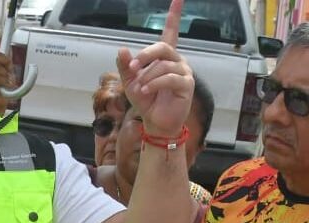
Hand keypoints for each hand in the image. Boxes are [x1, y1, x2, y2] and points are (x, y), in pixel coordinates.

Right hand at [0, 48, 12, 115]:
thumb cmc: (3, 89)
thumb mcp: (8, 73)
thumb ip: (8, 63)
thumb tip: (9, 50)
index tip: (3, 34)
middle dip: (5, 63)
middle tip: (8, 71)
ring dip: (5, 76)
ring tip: (4, 82)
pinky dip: (2, 82)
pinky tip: (2, 86)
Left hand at [115, 0, 193, 137]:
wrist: (155, 122)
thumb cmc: (146, 100)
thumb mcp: (130, 81)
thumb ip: (126, 66)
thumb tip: (122, 49)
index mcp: (164, 57)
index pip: (170, 31)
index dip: (174, 15)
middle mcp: (176, 60)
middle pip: (161, 47)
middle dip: (145, 56)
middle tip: (133, 68)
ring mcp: (183, 72)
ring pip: (163, 66)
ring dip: (147, 77)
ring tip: (140, 88)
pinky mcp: (186, 85)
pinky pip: (169, 78)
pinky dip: (154, 84)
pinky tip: (146, 90)